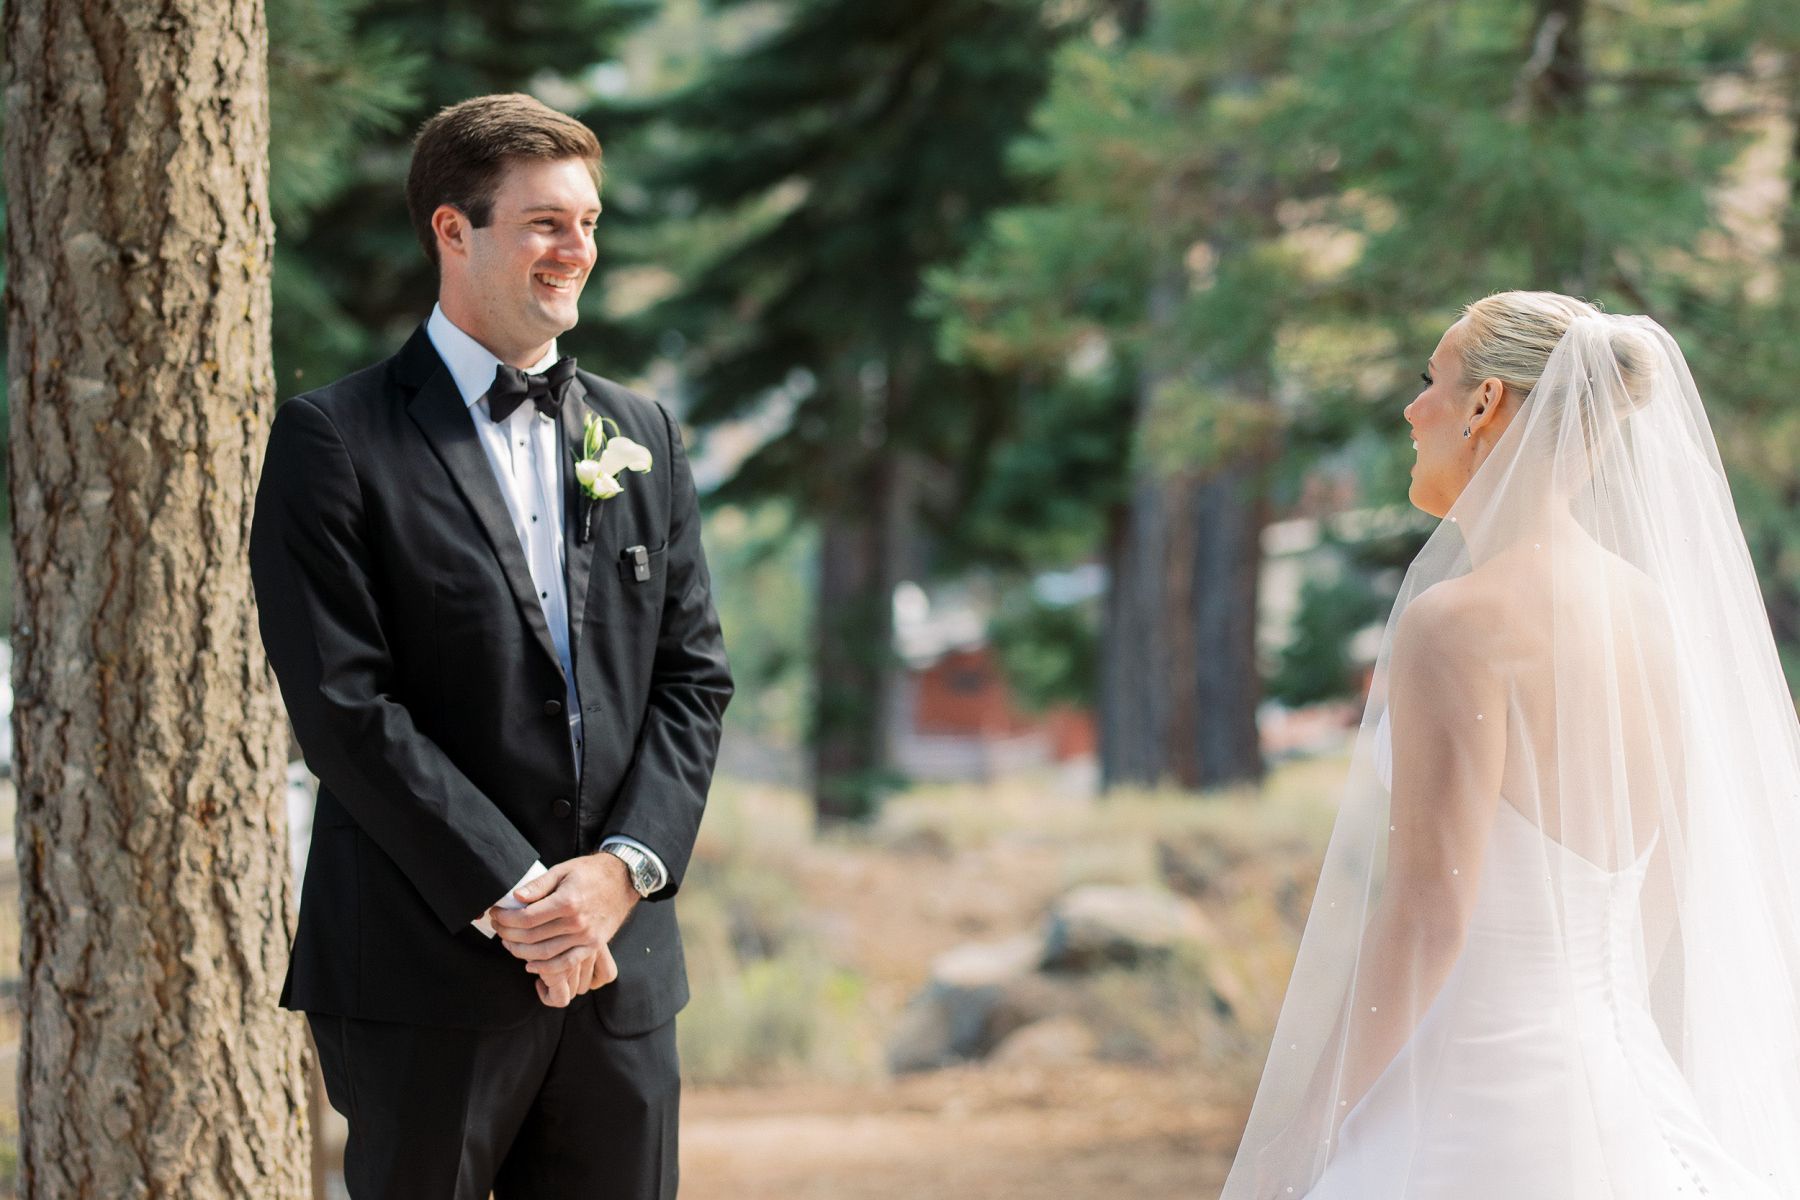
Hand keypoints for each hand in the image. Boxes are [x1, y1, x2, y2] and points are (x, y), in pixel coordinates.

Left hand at [490, 854, 637, 1002]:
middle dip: (508, 934)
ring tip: (509, 943)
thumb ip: (538, 885)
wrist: (624, 879)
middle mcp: (577, 922)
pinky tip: (530, 964)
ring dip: (521, 951)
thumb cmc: (591, 872)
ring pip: (545, 953)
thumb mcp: (563, 870)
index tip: (496, 914)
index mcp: (567, 901)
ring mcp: (586, 937)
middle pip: (532, 936)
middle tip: (498, 928)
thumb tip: (516, 897)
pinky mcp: (593, 946)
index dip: (506, 918)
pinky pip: (566, 964)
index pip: (527, 917)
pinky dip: (545, 968)